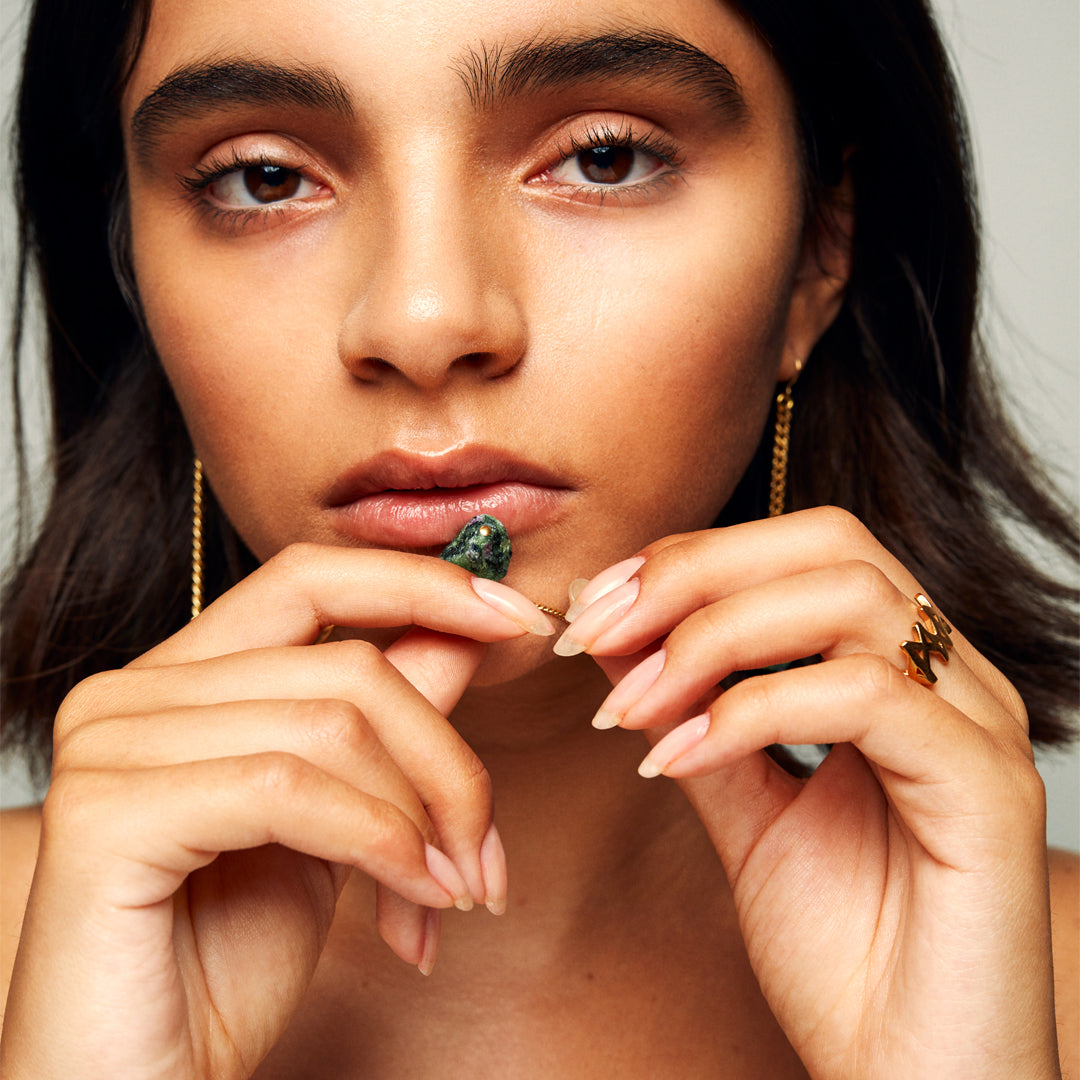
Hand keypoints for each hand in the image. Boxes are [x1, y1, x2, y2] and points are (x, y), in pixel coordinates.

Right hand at [2, 544, 551, 1078]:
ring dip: (423, 816)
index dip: (424, 584)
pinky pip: (290, 787)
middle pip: (348, 660)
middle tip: (486, 849)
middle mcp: (132, 693)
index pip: (311, 575)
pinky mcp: (106, 814)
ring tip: (451, 893)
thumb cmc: (228, 961)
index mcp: (183, 678)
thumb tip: (464, 629)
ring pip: (334, 721)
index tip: (519, 617)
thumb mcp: (338, 819)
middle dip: (447, 755)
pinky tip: (413, 907)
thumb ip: (386, 720)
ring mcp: (110, 745)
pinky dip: (379, 842)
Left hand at [562, 508, 1059, 1079]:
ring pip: (849, 600)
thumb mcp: (745, 812)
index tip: (593, 606)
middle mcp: (953, 679)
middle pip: (829, 545)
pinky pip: (864, 695)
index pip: (800, 550)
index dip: (688, 560)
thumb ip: (693, 715)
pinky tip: (677, 757)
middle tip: (595, 630)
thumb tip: (619, 633)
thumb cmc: (842, 955)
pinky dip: (751, 709)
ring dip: (711, 637)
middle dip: (694, 573)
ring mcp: (979, 725)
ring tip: (627, 705)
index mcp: (901, 672)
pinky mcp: (987, 787)